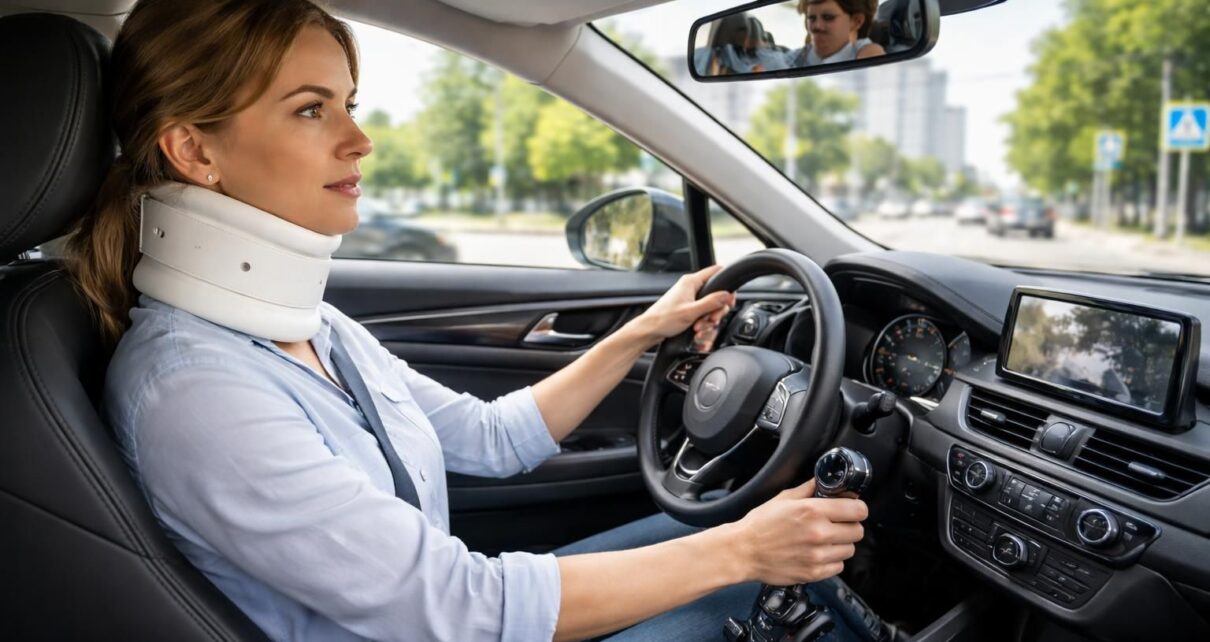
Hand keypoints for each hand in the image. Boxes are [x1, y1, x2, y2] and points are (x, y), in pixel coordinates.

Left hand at [632, 265, 736, 347]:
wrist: (649, 330)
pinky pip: (702, 313)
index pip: (716, 272)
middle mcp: (691, 287)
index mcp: (691, 282)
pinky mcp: (688, 308)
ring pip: (710, 306)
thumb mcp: (691, 312)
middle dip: (716, 309)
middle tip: (712, 319)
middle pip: (716, 293)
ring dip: (708, 319)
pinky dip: (702, 322)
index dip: (727, 284)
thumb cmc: (664, 319)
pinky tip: (697, 329)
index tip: (730, 299)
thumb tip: (728, 295)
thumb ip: (711, 302)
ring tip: (699, 327)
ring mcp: (690, 298)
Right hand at [723, 479, 867, 585]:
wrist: (743, 551)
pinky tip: (818, 553)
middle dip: (849, 525)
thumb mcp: (783, 498)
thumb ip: (809, 489)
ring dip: (841, 544)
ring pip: (850, 550)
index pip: (858, 510)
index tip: (852, 509)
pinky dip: (832, 560)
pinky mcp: (814, 573)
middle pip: (858, 531)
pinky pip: (838, 566)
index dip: (857, 508)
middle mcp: (819, 534)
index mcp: (812, 511)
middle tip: (837, 524)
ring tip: (825, 540)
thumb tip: (825, 482)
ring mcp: (817, 556)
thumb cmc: (760, 524)